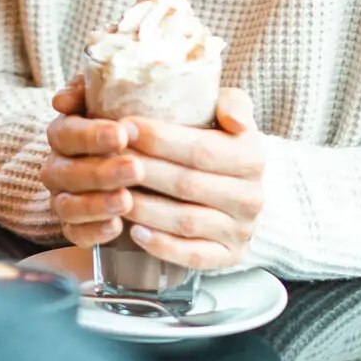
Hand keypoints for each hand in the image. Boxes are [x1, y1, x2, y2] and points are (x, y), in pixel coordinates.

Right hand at [41, 75, 143, 247]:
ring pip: (69, 205)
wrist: (118, 163)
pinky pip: (75, 234)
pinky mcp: (73, 227)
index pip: (67, 133)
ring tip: (127, 200)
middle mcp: (57, 167)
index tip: (121, 133)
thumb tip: (62, 99)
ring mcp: (62, 199)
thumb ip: (89, 87)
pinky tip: (116, 227)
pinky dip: (94, 232)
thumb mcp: (107, 100)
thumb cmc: (119, 126)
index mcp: (64, 133)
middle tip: (136, 168)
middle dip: (102, 171)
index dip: (91, 135)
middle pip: (69, 171)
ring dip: (97, 204)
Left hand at [120, 88, 265, 269]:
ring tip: (112, 193)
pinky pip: (193, 255)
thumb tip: (235, 120)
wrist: (241, 187)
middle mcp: (251, 197)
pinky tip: (134, 231)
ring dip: (144, 208)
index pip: (202, 150)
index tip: (124, 127)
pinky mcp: (229, 256)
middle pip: (187, 184)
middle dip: (143, 170)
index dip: (160, 139)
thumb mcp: (230, 112)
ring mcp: (240, 230)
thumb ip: (232, 104)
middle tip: (107, 158)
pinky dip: (162, 246)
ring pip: (185, 221)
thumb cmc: (221, 141)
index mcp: (253, 157)